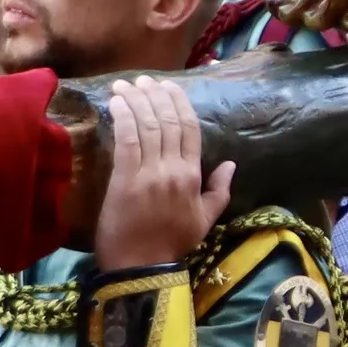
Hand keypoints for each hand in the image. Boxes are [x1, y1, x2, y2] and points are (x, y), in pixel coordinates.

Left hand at [91, 76, 233, 270]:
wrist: (142, 267)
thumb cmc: (172, 244)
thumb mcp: (205, 220)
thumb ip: (219, 191)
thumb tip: (231, 163)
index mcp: (193, 177)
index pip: (189, 130)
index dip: (179, 103)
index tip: (169, 86)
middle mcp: (174, 169)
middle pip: (166, 122)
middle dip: (155, 95)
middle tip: (144, 79)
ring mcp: (150, 173)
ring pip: (146, 126)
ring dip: (136, 101)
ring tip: (126, 84)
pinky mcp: (125, 179)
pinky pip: (127, 140)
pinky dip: (123, 117)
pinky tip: (117, 102)